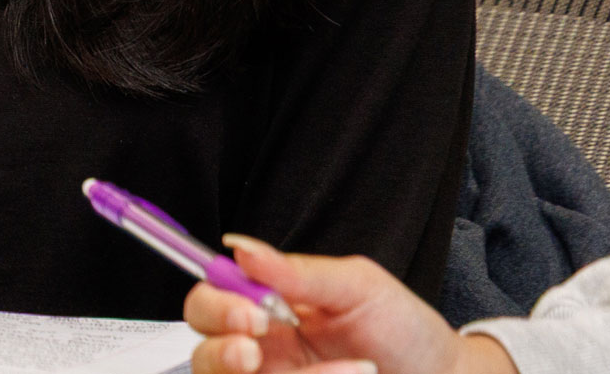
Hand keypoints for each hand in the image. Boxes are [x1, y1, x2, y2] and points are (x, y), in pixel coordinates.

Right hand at [183, 235, 513, 373]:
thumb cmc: (405, 329)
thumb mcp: (357, 286)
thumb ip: (298, 271)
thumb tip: (239, 247)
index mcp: (268, 311)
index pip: (209, 303)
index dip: (214, 306)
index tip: (249, 311)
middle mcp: (264, 355)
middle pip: (203, 355)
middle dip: (221, 350)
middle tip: (255, 348)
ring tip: (348, 370)